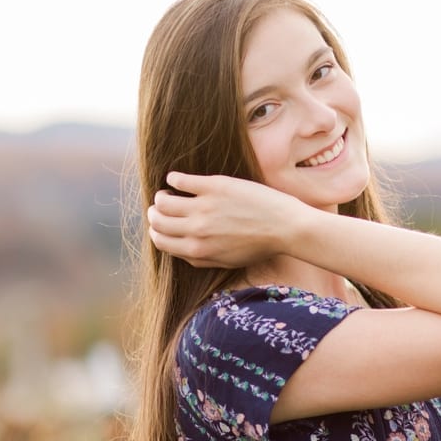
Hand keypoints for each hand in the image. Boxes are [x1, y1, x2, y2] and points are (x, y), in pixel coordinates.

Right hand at [146, 172, 307, 268]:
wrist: (285, 227)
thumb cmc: (259, 246)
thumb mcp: (227, 261)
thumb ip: (200, 259)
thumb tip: (181, 251)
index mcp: (197, 250)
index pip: (160, 241)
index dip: (156, 232)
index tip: (161, 225)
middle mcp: (196, 230)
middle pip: (157, 220)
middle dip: (154, 214)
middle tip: (160, 207)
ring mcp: (204, 207)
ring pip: (163, 200)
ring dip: (161, 196)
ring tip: (168, 192)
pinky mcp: (214, 186)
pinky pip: (180, 180)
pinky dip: (173, 179)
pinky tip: (176, 179)